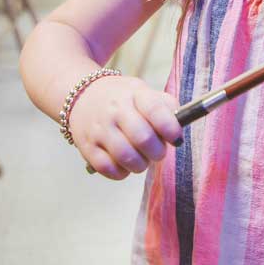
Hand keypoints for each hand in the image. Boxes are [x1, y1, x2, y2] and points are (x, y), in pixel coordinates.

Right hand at [68, 75, 182, 180]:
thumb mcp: (143, 91)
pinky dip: (123, 172)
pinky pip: (109, 169)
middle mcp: (115, 111)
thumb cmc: (122, 98)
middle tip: (159, 151)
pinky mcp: (87, 148)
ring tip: (143, 159)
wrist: (83, 96)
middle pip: (143, 138)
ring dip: (142, 164)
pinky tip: (126, 164)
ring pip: (126, 157)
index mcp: (133, 94)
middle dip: (158, 151)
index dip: (170, 127)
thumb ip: (164, 104)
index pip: (155, 110)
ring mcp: (99, 130)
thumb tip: (180, 123)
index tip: (176, 138)